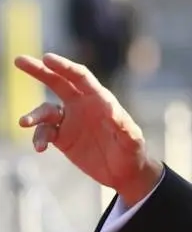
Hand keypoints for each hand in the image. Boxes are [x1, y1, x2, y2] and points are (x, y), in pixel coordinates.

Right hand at [12, 53, 159, 200]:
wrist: (124, 173)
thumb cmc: (133, 152)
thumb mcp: (132, 140)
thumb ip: (123, 126)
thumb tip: (111, 110)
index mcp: (100, 100)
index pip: (80, 78)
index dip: (64, 67)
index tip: (47, 58)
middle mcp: (83, 105)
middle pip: (58, 83)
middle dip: (39, 71)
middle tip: (19, 60)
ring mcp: (70, 120)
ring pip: (45, 111)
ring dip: (34, 115)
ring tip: (24, 122)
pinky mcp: (62, 138)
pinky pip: (44, 133)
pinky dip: (39, 138)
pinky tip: (40, 148)